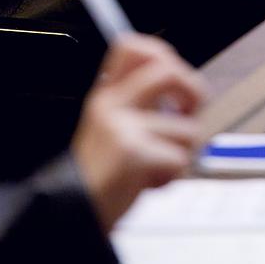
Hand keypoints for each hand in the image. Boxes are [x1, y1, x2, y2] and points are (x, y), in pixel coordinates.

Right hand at [71, 33, 207, 231]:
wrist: (71, 216)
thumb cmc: (97, 178)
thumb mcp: (109, 129)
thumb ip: (138, 106)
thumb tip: (184, 91)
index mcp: (106, 95)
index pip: (131, 47)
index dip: (162, 53)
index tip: (175, 74)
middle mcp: (113, 105)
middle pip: (169, 71)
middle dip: (193, 91)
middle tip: (187, 114)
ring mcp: (123, 128)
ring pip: (185, 127)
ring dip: (180, 152)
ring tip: (156, 166)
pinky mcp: (134, 155)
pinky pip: (178, 159)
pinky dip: (171, 177)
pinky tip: (149, 183)